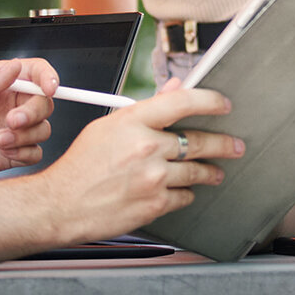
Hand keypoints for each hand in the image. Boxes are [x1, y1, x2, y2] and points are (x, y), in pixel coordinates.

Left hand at [0, 58, 59, 181]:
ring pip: (42, 129)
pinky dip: (25, 153)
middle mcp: (7, 104)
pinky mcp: (7, 154)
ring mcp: (9, 130)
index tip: (50, 88)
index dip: (49, 77)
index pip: (35, 73)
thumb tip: (16, 67)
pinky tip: (3, 151)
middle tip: (12, 121)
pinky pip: (34, 153)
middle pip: (44, 103)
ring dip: (27, 135)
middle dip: (34, 112)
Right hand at [40, 82, 241, 243]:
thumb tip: (173, 90)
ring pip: (197, 171)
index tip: (224, 105)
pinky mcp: (154, 204)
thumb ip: (145, 109)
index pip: (183, 101)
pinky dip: (186, 193)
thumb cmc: (79, 166)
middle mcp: (145, 147)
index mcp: (132, 121)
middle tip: (234, 145)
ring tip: (214, 172)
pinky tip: (182, 190)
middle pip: (200, 141)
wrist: (60, 204)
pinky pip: (185, 196)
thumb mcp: (107, 126)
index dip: (210, 101)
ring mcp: (152, 177)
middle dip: (224, 144)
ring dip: (210, 172)